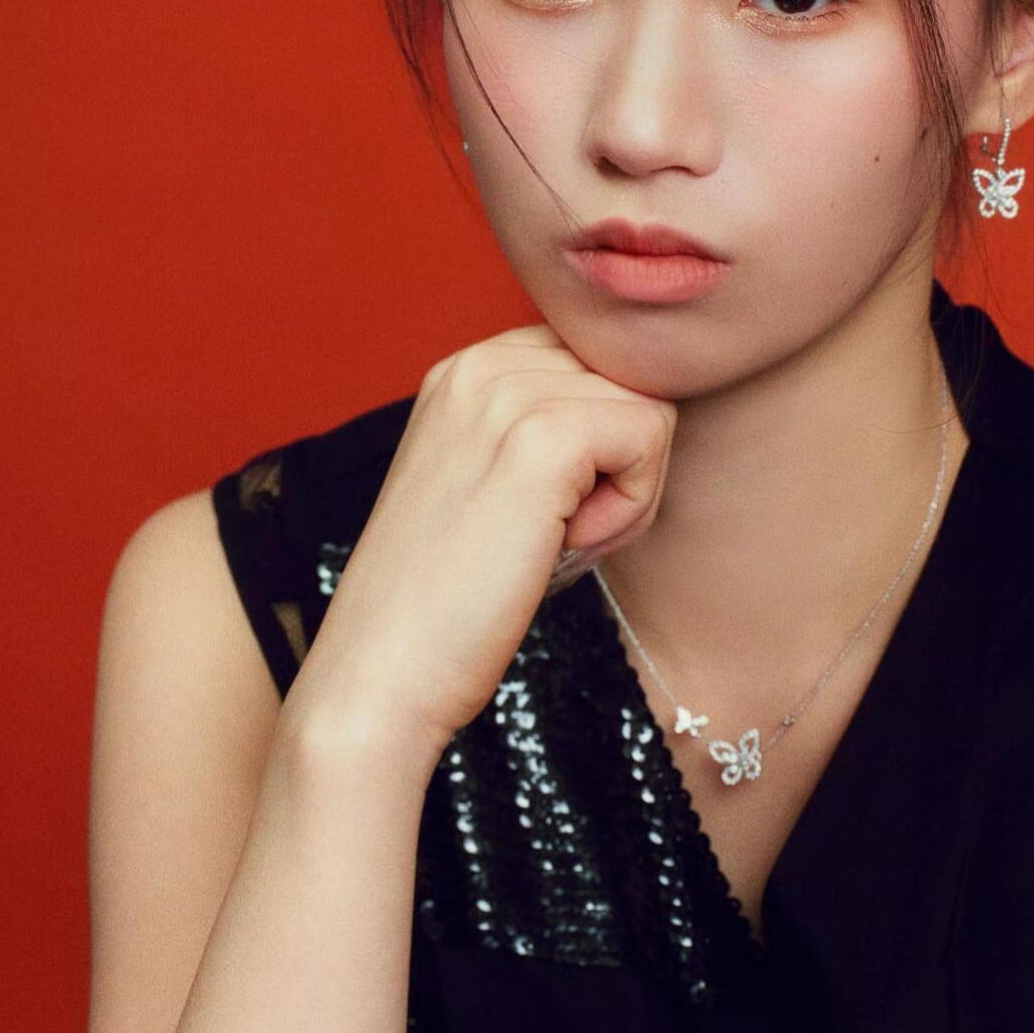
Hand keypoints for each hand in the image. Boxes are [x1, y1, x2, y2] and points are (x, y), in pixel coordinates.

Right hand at [288, 320, 677, 769]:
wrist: (384, 672)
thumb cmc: (452, 601)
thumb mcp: (497, 488)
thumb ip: (552, 435)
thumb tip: (646, 417)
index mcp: (467, 369)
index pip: (597, 360)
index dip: (605, 442)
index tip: (553, 508)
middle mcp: (481, 364)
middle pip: (631, 381)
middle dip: (623, 464)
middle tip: (560, 534)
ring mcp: (506, 394)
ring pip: (649, 408)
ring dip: (629, 491)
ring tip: (559, 542)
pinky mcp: (541, 437)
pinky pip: (649, 436)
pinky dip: (629, 508)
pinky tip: (568, 546)